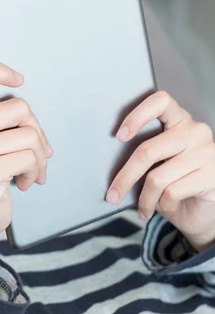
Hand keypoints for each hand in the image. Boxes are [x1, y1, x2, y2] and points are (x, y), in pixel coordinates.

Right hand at [0, 63, 51, 285]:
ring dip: (40, 155)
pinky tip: (26, 182)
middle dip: (35, 129)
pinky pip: (30, 157)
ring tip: (32, 170)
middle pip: (17, 106)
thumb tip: (29, 111)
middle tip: (36, 151)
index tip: (18, 80)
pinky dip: (36, 170)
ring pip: (29, 134)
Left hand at [106, 91, 214, 251]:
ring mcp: (206, 152)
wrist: (206, 211)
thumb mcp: (159, 165)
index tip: (119, 136)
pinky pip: (172, 192)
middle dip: (125, 177)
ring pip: (157, 177)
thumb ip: (145, 156)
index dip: (137, 116)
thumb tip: (109, 165)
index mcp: (179, 120)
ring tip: (143, 209)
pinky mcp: (212, 174)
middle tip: (112, 195)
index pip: (160, 101)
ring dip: (145, 199)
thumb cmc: (178, 184)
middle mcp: (195, 131)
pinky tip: (164, 208)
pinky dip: (162, 205)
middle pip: (148, 150)